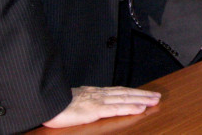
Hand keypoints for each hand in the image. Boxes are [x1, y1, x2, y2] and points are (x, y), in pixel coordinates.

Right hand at [42, 86, 160, 127]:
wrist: (45, 103)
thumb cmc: (55, 104)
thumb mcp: (73, 102)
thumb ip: (84, 103)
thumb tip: (90, 106)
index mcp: (94, 93)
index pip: (118, 91)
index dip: (133, 92)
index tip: (144, 94)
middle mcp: (99, 94)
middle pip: (126, 93)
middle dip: (142, 95)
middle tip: (157, 96)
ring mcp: (98, 101)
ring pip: (125, 99)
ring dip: (142, 99)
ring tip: (154, 101)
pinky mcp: (95, 110)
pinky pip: (116, 108)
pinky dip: (130, 107)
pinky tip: (140, 108)